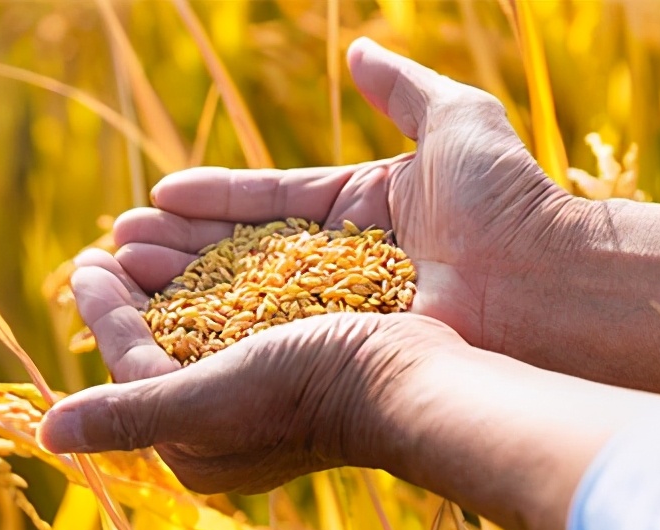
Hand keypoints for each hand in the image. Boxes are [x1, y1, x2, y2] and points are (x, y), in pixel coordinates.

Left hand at [38, 248, 468, 492]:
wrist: (413, 381)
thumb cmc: (304, 393)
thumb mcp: (206, 402)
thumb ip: (129, 414)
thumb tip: (46, 432)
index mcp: (200, 441)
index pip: (136, 366)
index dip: (106, 314)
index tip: (84, 263)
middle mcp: (230, 413)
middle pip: (168, 339)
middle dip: (136, 286)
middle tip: (110, 240)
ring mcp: (269, 378)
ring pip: (206, 313)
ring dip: (175, 267)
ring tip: (145, 225)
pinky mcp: (303, 345)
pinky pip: (247, 300)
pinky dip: (222, 266)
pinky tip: (211, 236)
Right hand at [107, 37, 573, 351]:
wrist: (543, 280)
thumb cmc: (507, 198)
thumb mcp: (455, 121)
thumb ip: (402, 87)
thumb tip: (356, 51)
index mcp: (363, 208)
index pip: (270, 200)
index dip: (214, 198)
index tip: (159, 194)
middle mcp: (344, 263)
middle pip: (245, 251)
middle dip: (180, 245)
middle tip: (117, 242)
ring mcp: (341, 309)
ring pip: (244, 294)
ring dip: (180, 283)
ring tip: (117, 271)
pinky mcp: (341, 348)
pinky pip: (267, 333)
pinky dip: (213, 326)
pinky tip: (158, 320)